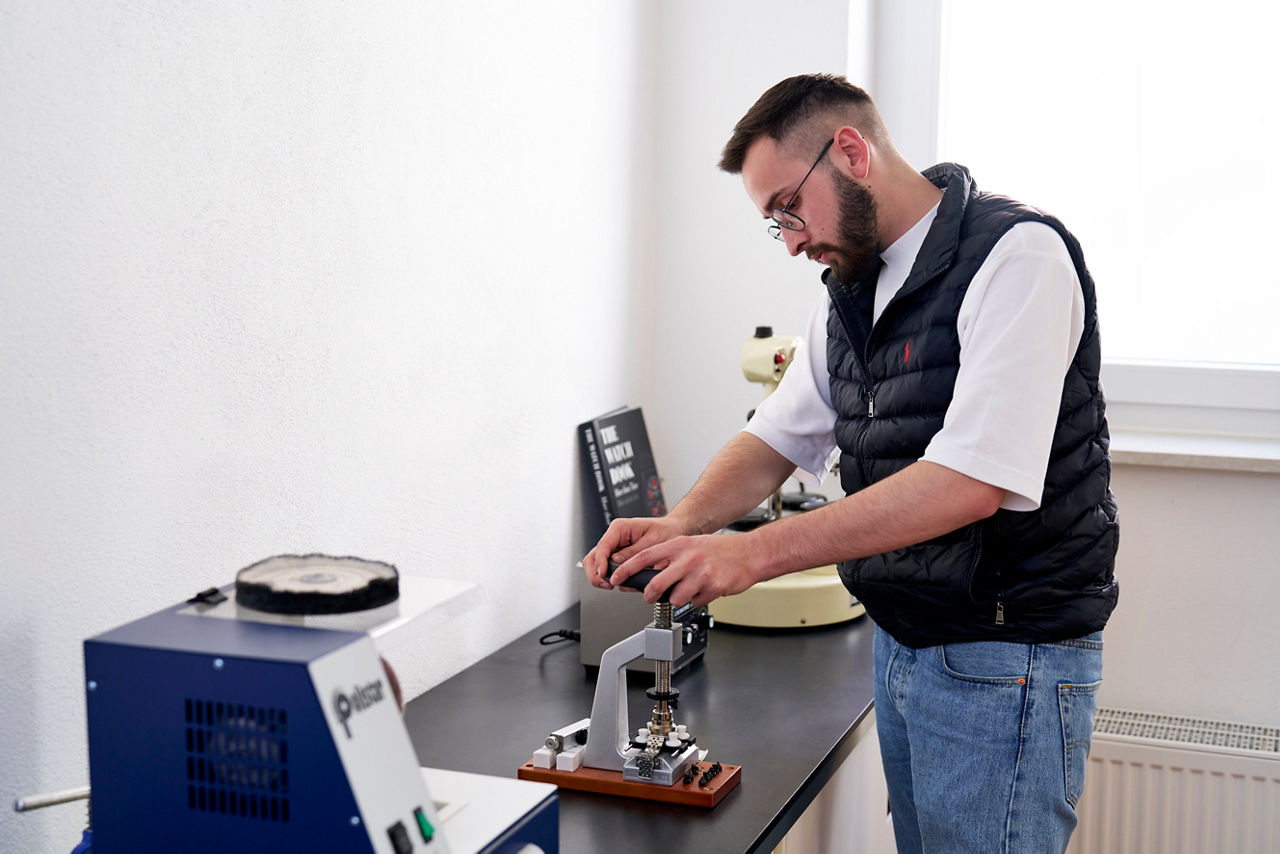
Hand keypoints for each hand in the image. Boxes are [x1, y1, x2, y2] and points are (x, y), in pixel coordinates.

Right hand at [581, 515, 688, 590]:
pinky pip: (608, 569)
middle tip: (606, 585)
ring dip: (602, 577)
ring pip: (596, 564)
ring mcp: (614, 548)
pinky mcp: (618, 557)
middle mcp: (614, 537)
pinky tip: (623, 582)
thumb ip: (634, 552)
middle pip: (592, 557)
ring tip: (613, 585)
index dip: (600, 562)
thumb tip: (617, 562)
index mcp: (620, 528)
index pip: (602, 546)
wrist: (673, 531)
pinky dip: (612, 578)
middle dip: (595, 573)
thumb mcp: (653, 541)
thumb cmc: (665, 531)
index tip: (604, 574)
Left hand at [612, 533, 761, 607]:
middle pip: (656, 583)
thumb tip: (649, 571)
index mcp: (679, 545)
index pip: (644, 557)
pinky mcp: (713, 587)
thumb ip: (671, 556)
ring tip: (688, 590)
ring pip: (676, 597)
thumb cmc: (719, 550)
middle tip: (649, 597)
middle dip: (649, 595)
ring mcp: (701, 573)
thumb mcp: (691, 545)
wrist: (750, 553)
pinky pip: (696, 602)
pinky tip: (705, 589)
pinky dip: (697, 600)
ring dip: (678, 598)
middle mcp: (689, 558)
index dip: (626, 569)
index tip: (616, 578)